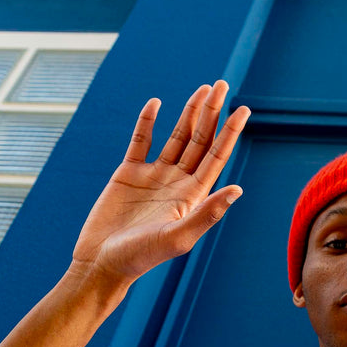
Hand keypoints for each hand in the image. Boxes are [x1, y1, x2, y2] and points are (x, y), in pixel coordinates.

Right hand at [72, 81, 249, 282]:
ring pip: (176, 137)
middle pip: (200, 141)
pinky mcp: (128, 173)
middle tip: (221, 84)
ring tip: (203, 89)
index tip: (244, 109)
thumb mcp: (178, 237)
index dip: (230, 133)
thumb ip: (208, 213)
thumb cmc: (142, 257)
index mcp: (193, 197)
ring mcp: (153, 177)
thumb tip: (238, 189)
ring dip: (189, 113)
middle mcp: (177, 183)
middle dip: (211, 113)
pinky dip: (148, 121)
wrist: (103, 262)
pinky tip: (157, 103)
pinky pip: (140, 140)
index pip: (216, 157)